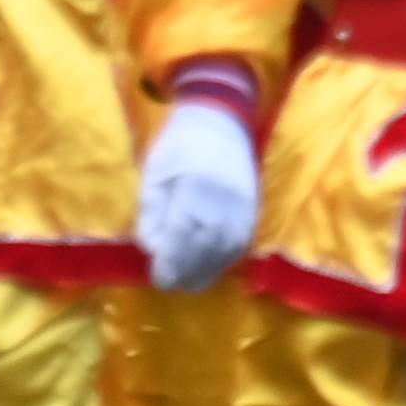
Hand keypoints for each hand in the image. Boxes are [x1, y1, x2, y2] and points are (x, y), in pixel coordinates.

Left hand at [138, 98, 264, 292]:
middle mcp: (224, 198)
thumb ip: (152, 214)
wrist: (221, 122)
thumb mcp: (154, 175)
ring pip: (227, 250)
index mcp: (195, 186)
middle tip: (169, 282)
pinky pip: (242, 244)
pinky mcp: (253, 209)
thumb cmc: (179, 146)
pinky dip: (225, 261)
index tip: (157, 277)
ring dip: (207, 272)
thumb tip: (154, 250)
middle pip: (207, 248)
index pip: (183, 235)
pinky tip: (210, 266)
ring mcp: (244, 204)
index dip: (170, 262)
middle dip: (187, 272)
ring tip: (188, 281)